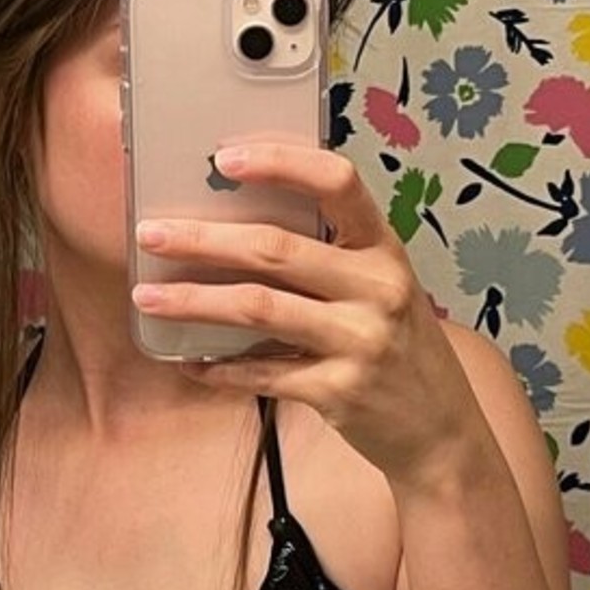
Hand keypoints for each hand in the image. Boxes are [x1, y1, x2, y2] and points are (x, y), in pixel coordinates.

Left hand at [132, 142, 483, 490]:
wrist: (442, 432)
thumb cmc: (401, 351)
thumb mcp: (383, 291)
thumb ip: (331, 260)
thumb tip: (238, 232)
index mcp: (386, 250)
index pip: (338, 183)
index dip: (280, 163)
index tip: (224, 158)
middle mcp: (377, 288)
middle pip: (275, 249)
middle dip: (201, 239)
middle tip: (150, 233)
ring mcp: (359, 341)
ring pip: (257, 307)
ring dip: (193, 301)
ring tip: (148, 296)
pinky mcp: (338, 391)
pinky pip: (262, 373)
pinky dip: (219, 369)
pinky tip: (190, 362)